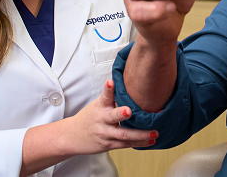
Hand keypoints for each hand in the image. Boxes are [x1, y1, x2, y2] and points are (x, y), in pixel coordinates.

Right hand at [20, 80, 155, 175]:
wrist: (72, 136)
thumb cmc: (90, 116)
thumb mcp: (98, 104)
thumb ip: (112, 98)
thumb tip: (133, 83)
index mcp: (100, 106)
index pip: (105, 95)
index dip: (108, 88)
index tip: (111, 81)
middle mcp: (102, 120)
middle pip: (112, 117)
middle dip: (121, 114)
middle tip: (129, 110)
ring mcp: (106, 133)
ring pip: (124, 135)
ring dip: (141, 135)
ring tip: (154, 132)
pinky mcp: (109, 145)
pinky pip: (126, 144)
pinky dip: (140, 143)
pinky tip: (151, 140)